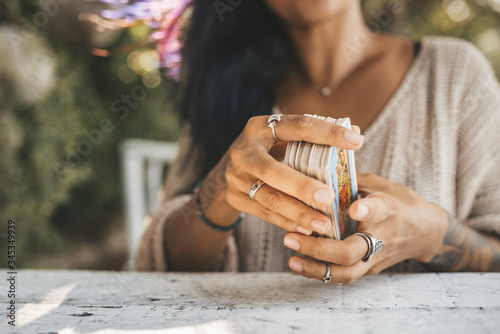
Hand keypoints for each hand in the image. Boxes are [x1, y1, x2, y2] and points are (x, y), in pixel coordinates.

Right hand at [224, 115, 363, 235]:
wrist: (230, 167)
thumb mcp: (284, 138)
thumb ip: (315, 137)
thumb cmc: (269, 150)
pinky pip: (263, 212)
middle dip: (302, 186)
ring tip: (324, 224)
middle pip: (273, 170)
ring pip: (268, 197)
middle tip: (330, 197)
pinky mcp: (233, 197)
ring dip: (297, 212)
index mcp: (261, 127)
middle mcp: (244, 150)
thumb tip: (355, 132)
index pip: (298, 126)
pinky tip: (306, 229)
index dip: (328, 133)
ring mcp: (236, 175)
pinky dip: (286, 222)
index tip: (356, 142)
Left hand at [283, 173, 448, 283]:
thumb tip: (317, 168)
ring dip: (315, 269)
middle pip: (350, 252)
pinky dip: (320, 273)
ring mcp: (376, 258)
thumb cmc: (399, 202)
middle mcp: (382, 237)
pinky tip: (298, 265)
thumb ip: (352, 180)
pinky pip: (344, 275)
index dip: (366, 210)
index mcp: (387, 209)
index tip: (354, 207)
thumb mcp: (380, 184)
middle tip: (290, 239)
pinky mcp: (369, 269)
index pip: (378, 210)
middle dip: (318, 249)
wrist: (427, 232)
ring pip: (346, 273)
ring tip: (291, 260)